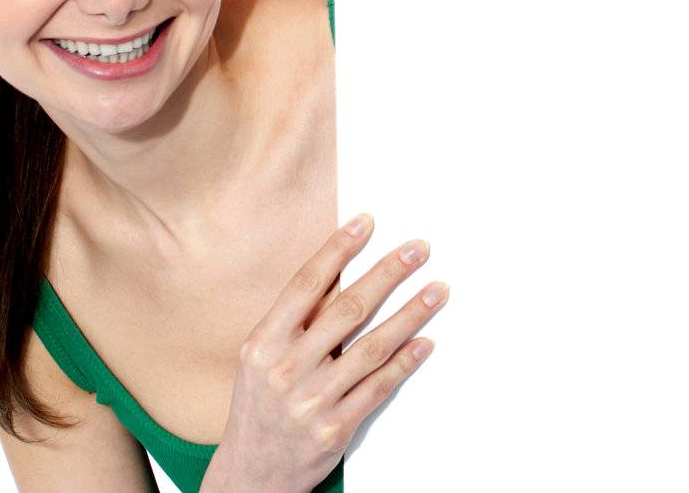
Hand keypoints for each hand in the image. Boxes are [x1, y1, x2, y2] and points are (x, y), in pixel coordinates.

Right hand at [200, 214, 444, 491]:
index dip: (338, 250)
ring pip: (373, 347)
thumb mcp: (261, 359)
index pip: (306, 285)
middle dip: (388, 273)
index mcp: (264, 343)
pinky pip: (379, 387)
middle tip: (419, 249)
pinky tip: (425, 342)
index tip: (367, 222)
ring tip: (437, 290)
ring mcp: (313, 400)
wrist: (251, 474)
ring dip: (411, 315)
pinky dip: (405, 363)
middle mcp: (287, 368)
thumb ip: (295, 322)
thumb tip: (340, 272)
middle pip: (348, 309)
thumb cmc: (260, 405)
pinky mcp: (335, 429)